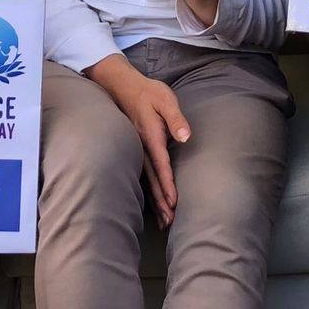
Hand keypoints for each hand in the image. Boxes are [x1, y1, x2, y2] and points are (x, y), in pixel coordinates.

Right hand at [89, 55, 190, 226]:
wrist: (122, 86)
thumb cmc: (148, 92)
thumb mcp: (165, 99)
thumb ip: (176, 119)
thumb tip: (186, 137)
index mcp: (151, 136)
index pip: (161, 165)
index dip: (167, 185)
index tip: (173, 203)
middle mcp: (142, 147)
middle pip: (152, 180)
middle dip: (161, 202)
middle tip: (169, 222)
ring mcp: (137, 150)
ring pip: (146, 181)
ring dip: (154, 201)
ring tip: (163, 221)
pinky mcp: (136, 150)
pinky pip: (142, 175)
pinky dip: (148, 191)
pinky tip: (153, 203)